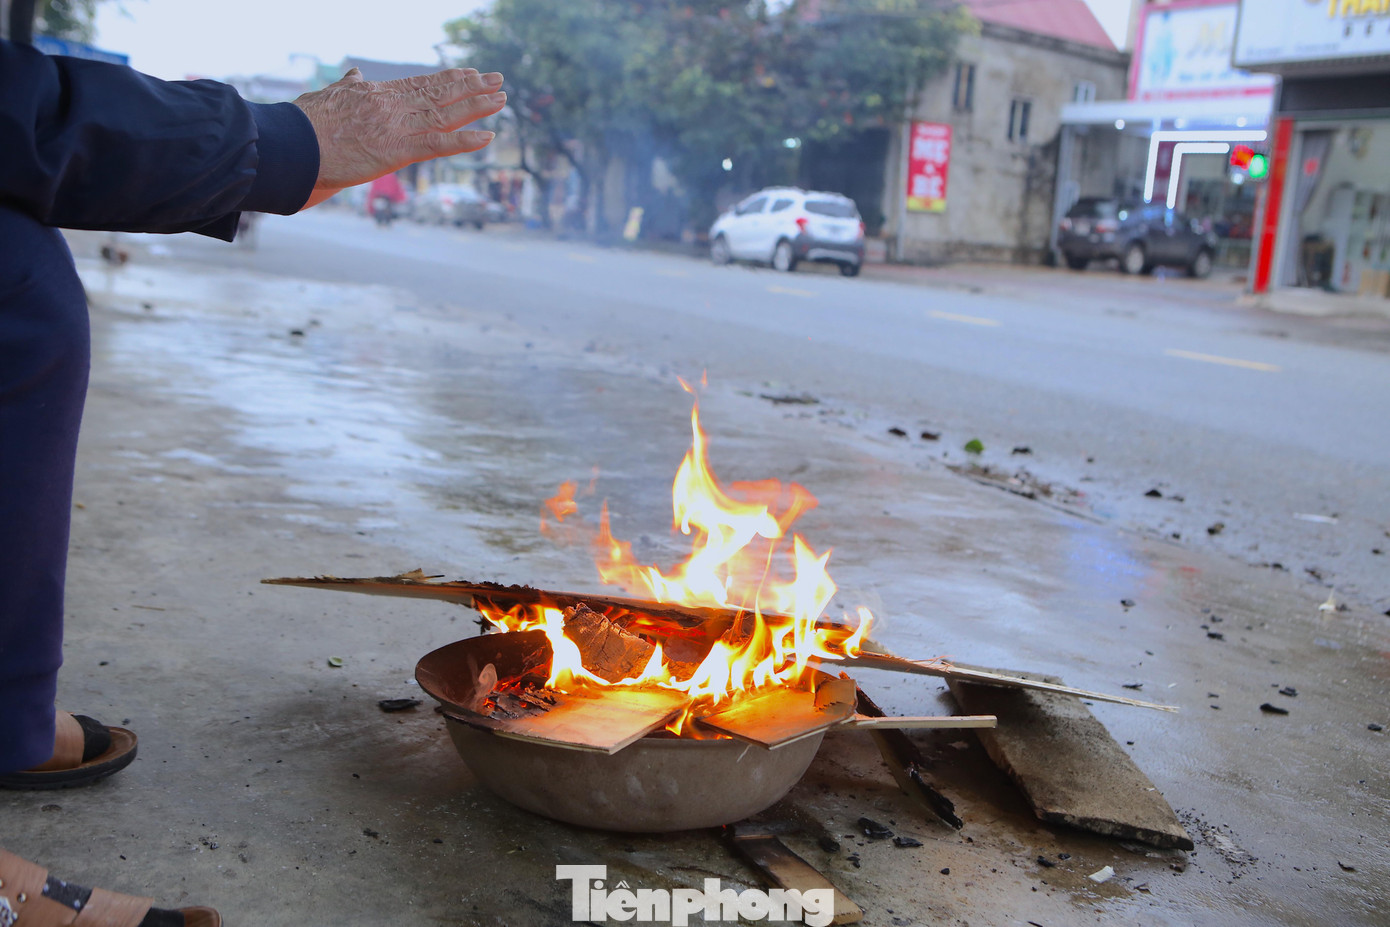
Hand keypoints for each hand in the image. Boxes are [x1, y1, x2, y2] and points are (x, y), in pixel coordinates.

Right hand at [293, 67, 505, 208]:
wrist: (293, 146)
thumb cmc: (304, 126)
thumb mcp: (328, 98)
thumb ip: (347, 87)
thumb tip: (355, 73)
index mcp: (378, 95)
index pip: (421, 84)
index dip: (448, 79)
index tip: (470, 73)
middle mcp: (393, 106)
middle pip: (440, 94)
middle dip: (472, 87)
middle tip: (498, 80)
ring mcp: (397, 127)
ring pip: (446, 114)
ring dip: (477, 107)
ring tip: (501, 98)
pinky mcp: (398, 150)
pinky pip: (439, 145)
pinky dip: (464, 141)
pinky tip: (487, 136)